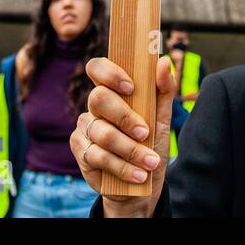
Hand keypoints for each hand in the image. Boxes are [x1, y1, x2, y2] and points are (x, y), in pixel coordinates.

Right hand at [71, 56, 176, 217]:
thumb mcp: (161, 118)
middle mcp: (95, 107)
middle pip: (99, 98)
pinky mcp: (81, 152)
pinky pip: (98, 156)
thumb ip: (163, 90)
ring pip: (103, 133)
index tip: (130, 87)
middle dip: (125, 117)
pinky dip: (123, 167)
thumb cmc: (150, 144)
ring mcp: (85, 128)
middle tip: (145, 133)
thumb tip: (163, 61)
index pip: (97, 68)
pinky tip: (138, 175)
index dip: (109, 73)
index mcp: (112, 91)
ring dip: (131, 150)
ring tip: (151, 162)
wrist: (143, 183)